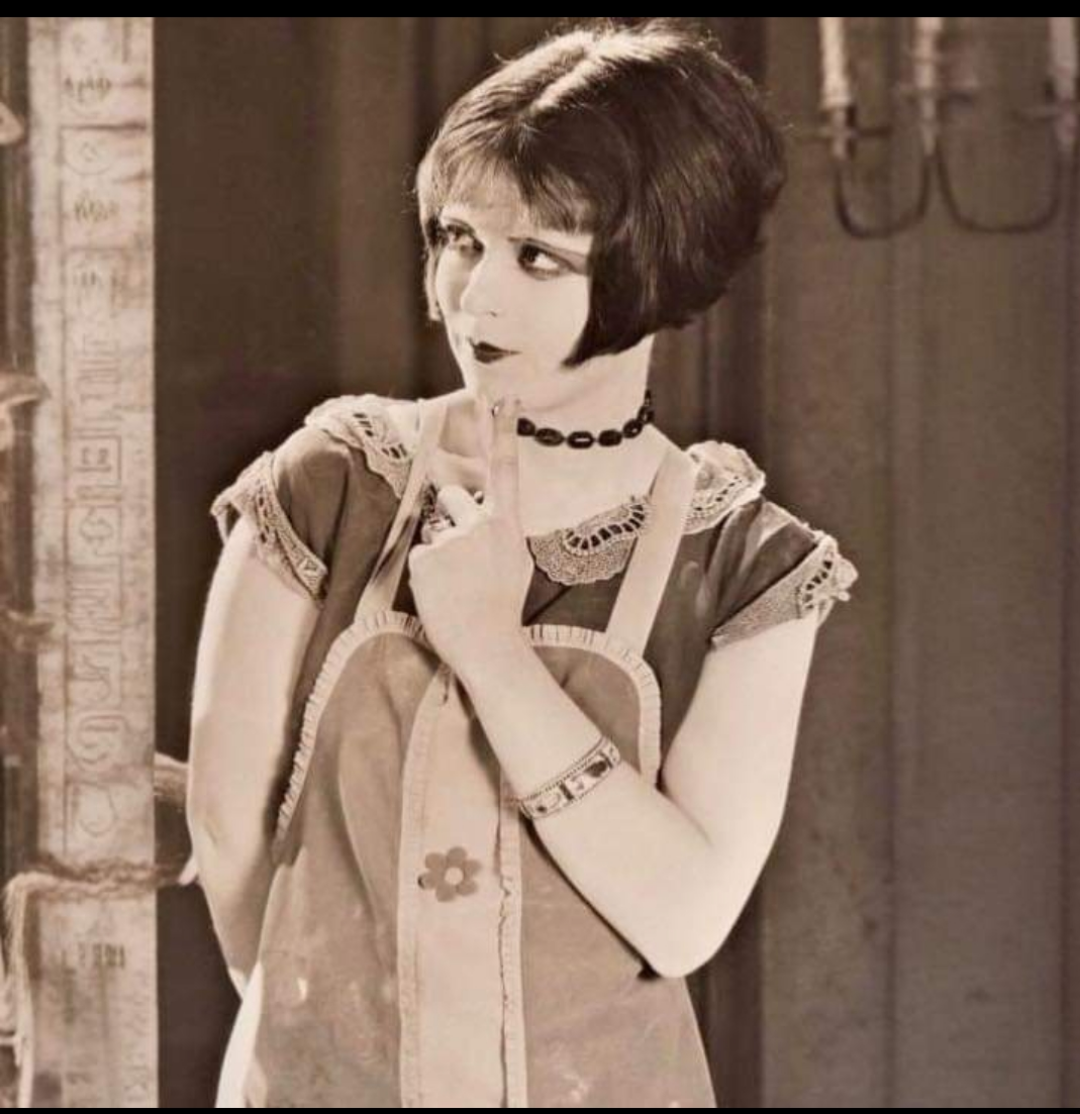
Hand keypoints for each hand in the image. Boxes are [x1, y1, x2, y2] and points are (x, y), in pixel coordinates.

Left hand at [407, 396, 533, 674]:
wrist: (489, 646)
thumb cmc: (503, 607)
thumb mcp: (515, 561)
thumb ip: (500, 530)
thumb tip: (483, 514)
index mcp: (508, 524)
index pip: (505, 468)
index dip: (503, 431)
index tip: (504, 396)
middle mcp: (481, 523)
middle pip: (452, 497)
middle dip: (450, 518)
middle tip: (463, 562)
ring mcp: (452, 539)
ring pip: (433, 528)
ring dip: (438, 549)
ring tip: (454, 584)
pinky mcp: (426, 557)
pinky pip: (418, 553)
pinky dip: (424, 573)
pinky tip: (441, 592)